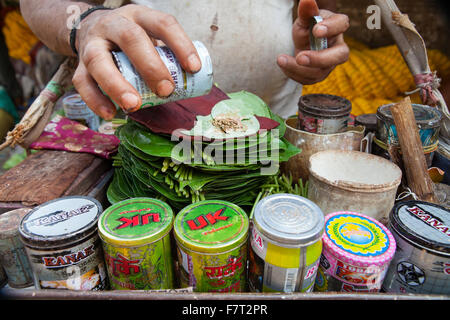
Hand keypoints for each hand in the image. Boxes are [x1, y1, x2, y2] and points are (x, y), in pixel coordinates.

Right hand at [72, 4, 200, 119]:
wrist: (90, 30)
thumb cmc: (131, 41)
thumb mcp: (150, 37)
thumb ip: (165, 56)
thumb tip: (192, 87)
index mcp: (139, 16)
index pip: (163, 23)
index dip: (180, 44)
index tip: (194, 68)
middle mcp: (113, 25)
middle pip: (130, 38)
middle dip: (150, 66)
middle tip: (166, 90)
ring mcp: (92, 44)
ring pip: (99, 60)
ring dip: (116, 84)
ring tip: (133, 105)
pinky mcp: (79, 64)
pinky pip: (82, 82)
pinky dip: (96, 99)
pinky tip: (111, 113)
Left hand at [277, 0, 349, 84]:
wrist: (304, 45)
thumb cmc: (307, 29)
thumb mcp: (304, 20)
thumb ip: (306, 12)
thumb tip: (306, 0)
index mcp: (337, 27)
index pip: (342, 24)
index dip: (332, 28)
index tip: (316, 30)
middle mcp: (338, 47)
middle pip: (340, 56)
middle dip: (319, 58)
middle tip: (300, 57)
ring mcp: (330, 64)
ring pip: (321, 71)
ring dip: (299, 69)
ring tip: (281, 59)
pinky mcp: (319, 75)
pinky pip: (309, 80)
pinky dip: (294, 74)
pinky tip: (283, 64)